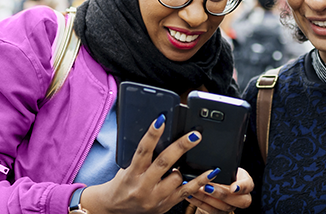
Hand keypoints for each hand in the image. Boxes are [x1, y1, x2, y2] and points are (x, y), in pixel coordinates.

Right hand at [81, 114, 214, 213]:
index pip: (143, 150)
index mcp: (132, 173)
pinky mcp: (165, 205)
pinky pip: (187, 192)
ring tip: (183, 165)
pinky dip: (200, 181)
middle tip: (194, 135)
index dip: (152, 135)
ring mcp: (155, 197)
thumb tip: (160, 137)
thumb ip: (142, 157)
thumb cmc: (122, 185)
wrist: (115, 209)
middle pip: (164, 162)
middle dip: (181, 147)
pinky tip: (210, 172)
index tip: (161, 120)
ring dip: (183, 169)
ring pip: (177, 178)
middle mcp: (143, 185)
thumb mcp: (126, 168)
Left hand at [185, 168, 253, 213]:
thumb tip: (214, 164)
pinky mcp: (220, 212)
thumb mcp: (225, 166)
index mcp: (245, 182)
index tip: (233, 187)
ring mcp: (231, 206)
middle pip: (239, 201)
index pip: (249, 185)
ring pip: (223, 206)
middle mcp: (241, 197)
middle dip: (222, 194)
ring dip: (207, 198)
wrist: (216, 183)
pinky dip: (199, 202)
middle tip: (208, 187)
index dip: (242, 187)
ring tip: (195, 189)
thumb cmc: (222, 173)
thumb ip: (223, 166)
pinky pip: (210, 210)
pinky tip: (190, 195)